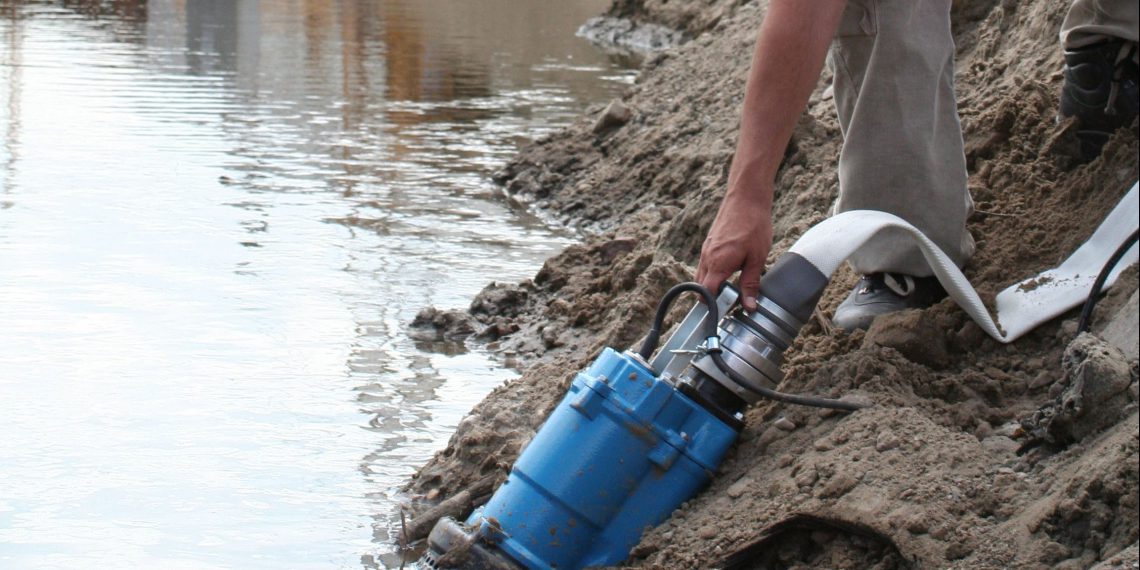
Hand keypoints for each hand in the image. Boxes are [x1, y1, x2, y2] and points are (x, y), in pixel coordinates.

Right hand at [695, 191, 772, 311]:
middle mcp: (707, 258)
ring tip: (732, 288)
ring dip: (713, 286)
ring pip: (702, 276)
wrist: (746, 197)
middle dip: (712, 298)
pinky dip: (714, 273)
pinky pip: (706, 265)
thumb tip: (749, 306)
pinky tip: (731, 271)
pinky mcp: (709, 244)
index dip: (713, 306)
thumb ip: (751, 284)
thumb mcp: (757, 258)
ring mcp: (706, 250)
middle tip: (731, 303)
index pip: (706, 294)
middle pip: (701, 288)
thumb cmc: (753, 225)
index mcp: (717, 263)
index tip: (726, 311)